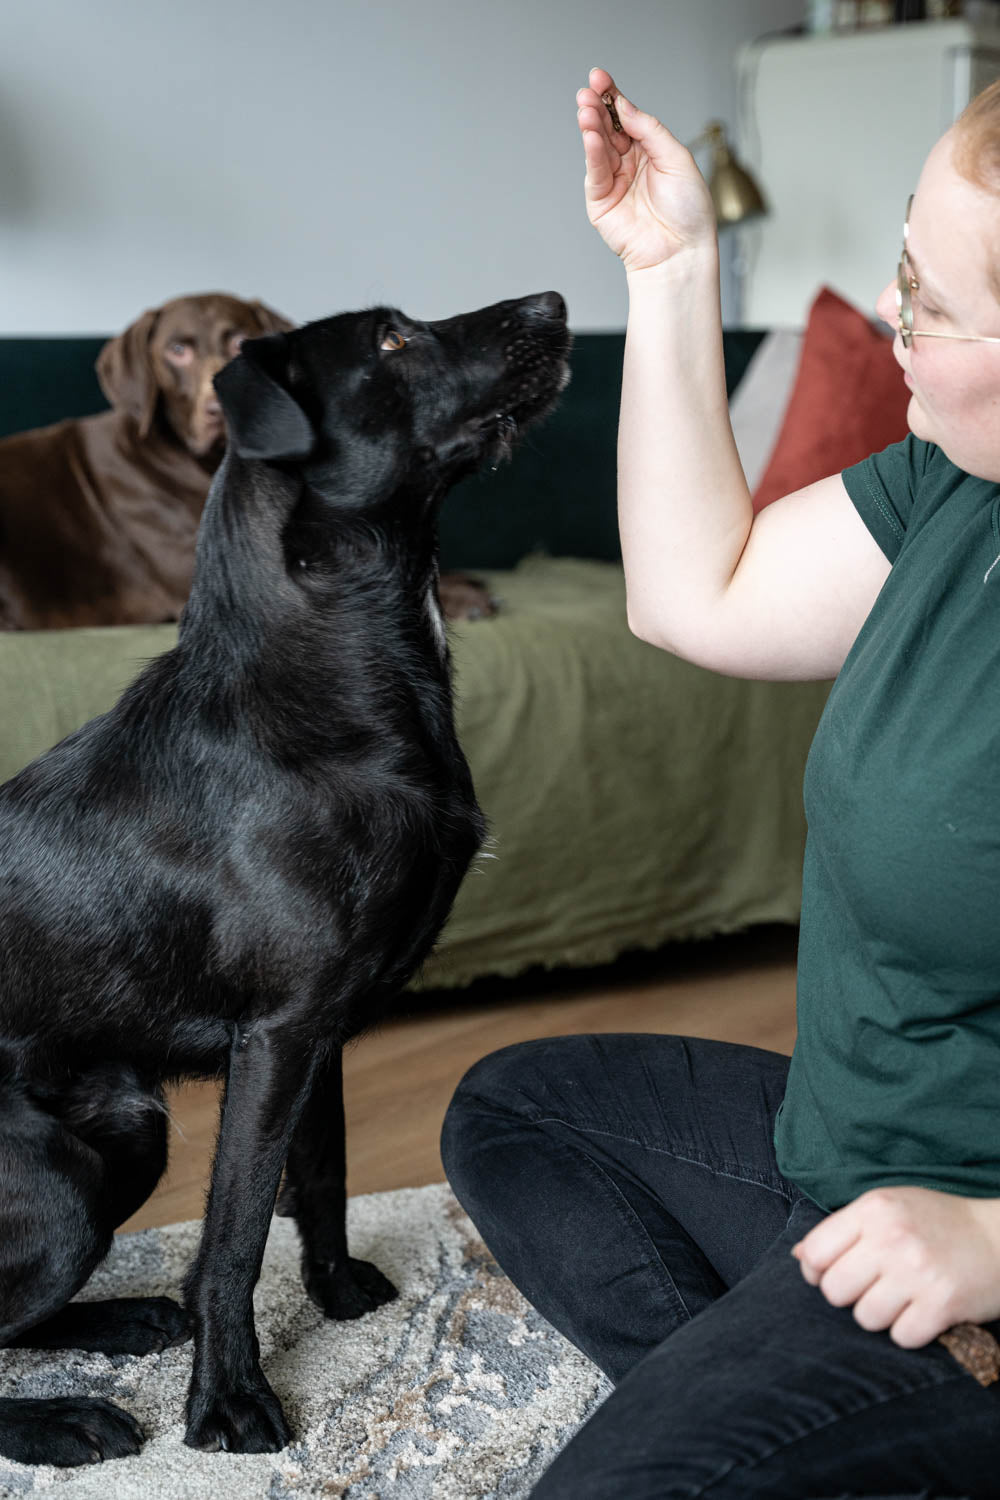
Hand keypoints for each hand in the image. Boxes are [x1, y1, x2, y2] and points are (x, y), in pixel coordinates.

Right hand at [575, 67, 716, 273]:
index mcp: (650, 150)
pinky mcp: (600, 201)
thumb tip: (625, 108)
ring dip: (591, 126)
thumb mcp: (677, 158)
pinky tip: (591, 136)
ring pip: (598, 147)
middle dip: (598, 107)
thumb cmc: (688, 211)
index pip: (627, 118)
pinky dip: (591, 153)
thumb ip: (650, 131)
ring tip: (586, 108)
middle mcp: (630, 163)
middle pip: (609, 128)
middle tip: (589, 89)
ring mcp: (614, 181)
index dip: (614, 97)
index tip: (600, 78)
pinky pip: (595, 172)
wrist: (680, 252)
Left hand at [792, 1186, 999, 1347]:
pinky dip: (910, 1332)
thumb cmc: (938, 1222)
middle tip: (873, 1288)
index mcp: (874, 1209)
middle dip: (850, 1296)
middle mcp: (891, 1238)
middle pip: (835, 1291)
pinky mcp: (942, 1304)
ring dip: (881, 1316)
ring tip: (902, 1298)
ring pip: (865, 1318)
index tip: (832, 1274)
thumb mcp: (890, 1207)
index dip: (816, 1272)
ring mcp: (917, 1272)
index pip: (815, 1253)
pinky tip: (923, 1312)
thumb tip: (799, 1256)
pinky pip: (902, 1337)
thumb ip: (844, 1229)